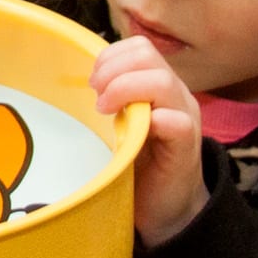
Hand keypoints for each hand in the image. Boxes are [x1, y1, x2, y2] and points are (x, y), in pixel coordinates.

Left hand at [91, 36, 208, 246]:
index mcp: (160, 86)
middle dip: (112, 70)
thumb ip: (110, 100)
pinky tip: (132, 132)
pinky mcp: (186, 149)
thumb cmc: (138, 163)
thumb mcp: (120, 124)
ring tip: (106, 111)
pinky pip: (176, 122)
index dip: (110, 56)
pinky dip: (152, 120)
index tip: (91, 82)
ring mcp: (185, 120)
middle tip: (96, 98)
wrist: (165, 209)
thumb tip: (72, 81)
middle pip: (148, 55)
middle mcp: (176, 96)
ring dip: (124, 89)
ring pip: (163, 81)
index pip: (139, 48)